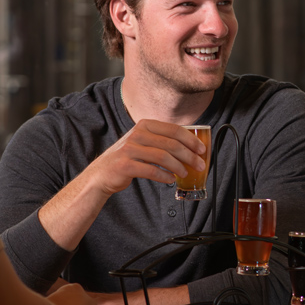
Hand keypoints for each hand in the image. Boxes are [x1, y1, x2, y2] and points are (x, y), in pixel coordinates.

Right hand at [80, 119, 206, 196]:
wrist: (102, 174)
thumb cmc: (128, 159)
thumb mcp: (143, 142)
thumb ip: (162, 140)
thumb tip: (191, 148)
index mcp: (145, 125)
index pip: (174, 130)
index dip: (191, 140)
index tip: (202, 150)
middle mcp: (137, 134)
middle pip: (171, 144)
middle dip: (190, 156)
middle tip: (200, 165)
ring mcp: (130, 149)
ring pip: (163, 157)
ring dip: (179, 167)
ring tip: (185, 174)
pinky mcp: (125, 165)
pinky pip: (151, 171)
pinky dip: (164, 176)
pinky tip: (170, 180)